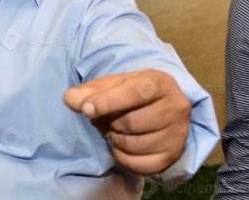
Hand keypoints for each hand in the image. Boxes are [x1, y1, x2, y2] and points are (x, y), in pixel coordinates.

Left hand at [63, 69, 190, 174]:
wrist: (160, 106)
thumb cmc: (132, 92)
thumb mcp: (112, 85)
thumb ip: (89, 91)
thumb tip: (70, 99)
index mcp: (160, 82)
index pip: (134, 93)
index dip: (107, 102)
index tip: (86, 109)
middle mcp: (176, 107)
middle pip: (132, 123)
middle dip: (110, 123)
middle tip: (104, 119)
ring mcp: (178, 133)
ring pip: (135, 145)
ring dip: (115, 140)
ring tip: (114, 129)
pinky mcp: (174, 155)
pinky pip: (140, 165)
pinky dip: (123, 158)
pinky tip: (122, 146)